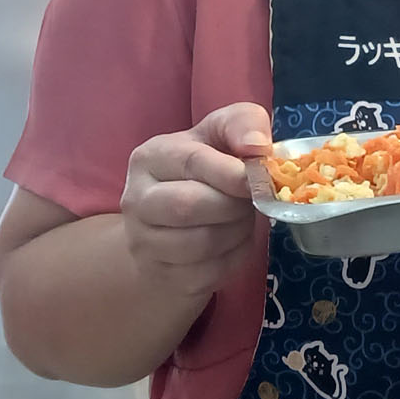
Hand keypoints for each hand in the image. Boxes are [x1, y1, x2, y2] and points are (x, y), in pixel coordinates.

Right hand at [119, 102, 270, 300]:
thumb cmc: (209, 166)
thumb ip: (243, 123)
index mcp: (151, 157)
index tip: (262, 178)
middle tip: (253, 200)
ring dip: (238, 231)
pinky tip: (232, 241)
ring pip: (202, 243)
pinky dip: (234, 257)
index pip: (193, 162)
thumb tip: (258, 146)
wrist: (178, 219)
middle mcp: (136, 199)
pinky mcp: (161, 274)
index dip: (234, 173)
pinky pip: (209, 272)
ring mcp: (142, 242)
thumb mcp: (223, 132)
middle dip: (236, 205)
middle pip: (190, 207)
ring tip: (242, 217)